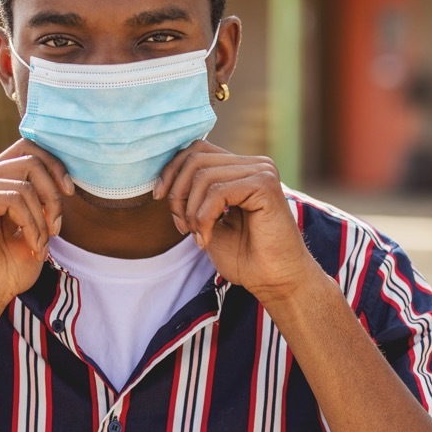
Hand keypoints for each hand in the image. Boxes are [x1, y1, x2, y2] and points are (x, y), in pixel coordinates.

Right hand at [0, 139, 73, 315]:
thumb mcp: (34, 224)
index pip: (27, 148)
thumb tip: (63, 170)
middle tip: (56, 228)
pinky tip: (32, 247)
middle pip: (30, 160)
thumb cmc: (9, 267)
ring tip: (41, 245)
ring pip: (25, 182)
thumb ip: (41, 194)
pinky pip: (14, 198)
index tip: (69, 192)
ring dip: (43, 218)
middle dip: (53, 195)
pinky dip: (32, 225)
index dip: (54, 165)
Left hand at [155, 140, 317, 302]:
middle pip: (196, 159)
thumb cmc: (244, 256)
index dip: (171, 171)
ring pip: (203, 176)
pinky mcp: (265, 185)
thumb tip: (164, 177)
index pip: (196, 150)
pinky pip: (218, 192)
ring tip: (196, 235)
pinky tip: (206, 239)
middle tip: (181, 226)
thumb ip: (192, 196)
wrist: (273, 281)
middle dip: (177, 193)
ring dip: (190, 211)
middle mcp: (254, 164)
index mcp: (241, 169)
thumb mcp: (206, 220)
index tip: (158, 197)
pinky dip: (203, 218)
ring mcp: (262, 172)